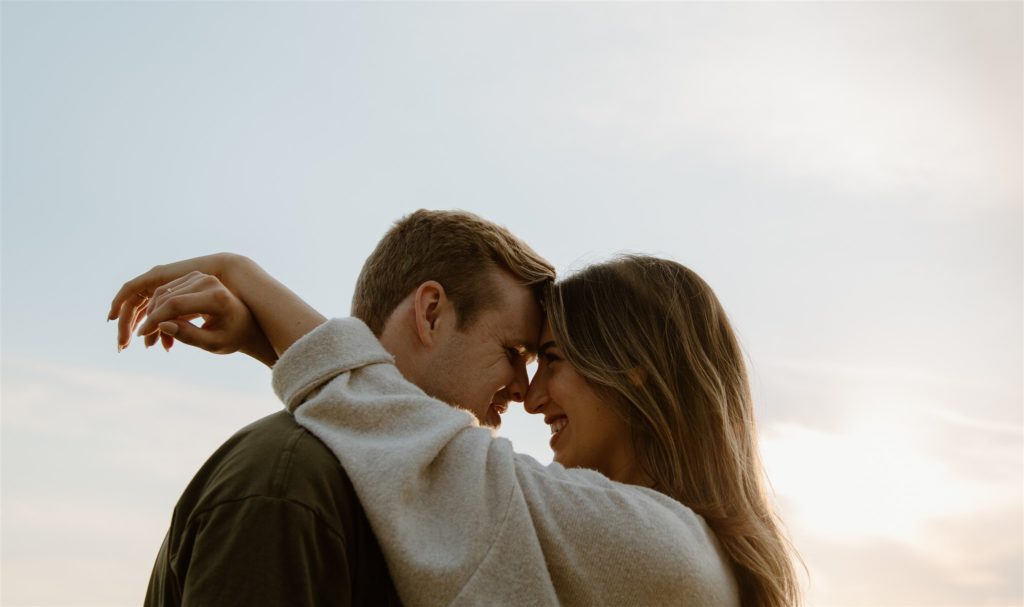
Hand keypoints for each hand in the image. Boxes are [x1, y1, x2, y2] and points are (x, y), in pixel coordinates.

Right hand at [134, 271, 276, 364]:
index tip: (143, 334)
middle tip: (144, 338)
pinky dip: (161, 307)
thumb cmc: (232, 336)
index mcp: (216, 297)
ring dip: (155, 313)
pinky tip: (162, 325)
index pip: (176, 304)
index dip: (156, 319)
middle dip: (152, 317)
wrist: (246, 322)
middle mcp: (208, 281)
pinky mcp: (194, 278)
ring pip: (165, 292)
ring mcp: (200, 277)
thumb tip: (162, 325)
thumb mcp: (213, 344)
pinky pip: (170, 290)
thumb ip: (189, 336)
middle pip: (167, 296)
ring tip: (154, 336)